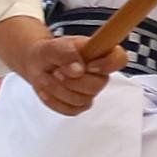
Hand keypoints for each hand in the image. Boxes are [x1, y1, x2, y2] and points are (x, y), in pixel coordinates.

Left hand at [3, 30, 120, 116]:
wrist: (37, 64)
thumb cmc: (50, 52)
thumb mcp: (53, 46)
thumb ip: (66, 53)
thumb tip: (78, 70)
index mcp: (99, 53)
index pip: (120, 58)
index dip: (107, 65)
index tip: (88, 65)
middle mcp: (99, 74)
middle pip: (98, 86)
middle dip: (72, 81)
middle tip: (56, 71)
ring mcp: (91, 91)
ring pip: (82, 100)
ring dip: (59, 90)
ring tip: (48, 77)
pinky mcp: (79, 105)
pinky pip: (71, 110)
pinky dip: (55, 101)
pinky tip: (47, 89)